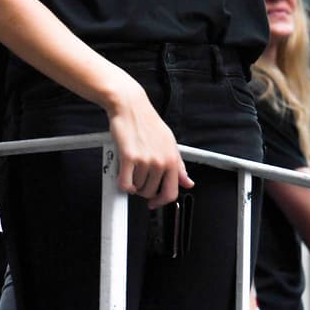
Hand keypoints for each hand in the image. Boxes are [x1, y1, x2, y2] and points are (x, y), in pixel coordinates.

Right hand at [105, 80, 192, 208]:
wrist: (129, 106)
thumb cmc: (147, 121)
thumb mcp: (169, 143)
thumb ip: (179, 166)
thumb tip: (187, 182)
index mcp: (172, 160)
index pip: (171, 192)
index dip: (161, 202)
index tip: (154, 203)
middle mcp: (160, 162)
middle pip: (151, 192)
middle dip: (143, 190)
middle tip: (138, 180)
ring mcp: (145, 160)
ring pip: (137, 187)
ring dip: (132, 183)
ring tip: (130, 170)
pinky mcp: (128, 157)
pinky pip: (124, 183)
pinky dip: (122, 184)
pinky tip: (122, 176)